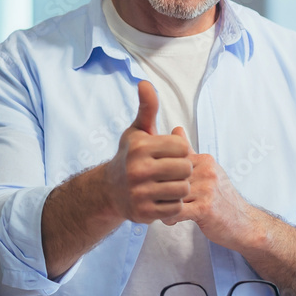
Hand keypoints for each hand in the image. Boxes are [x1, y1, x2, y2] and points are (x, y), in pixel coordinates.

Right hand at [103, 81, 192, 223]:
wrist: (110, 190)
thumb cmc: (130, 155)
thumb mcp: (138, 130)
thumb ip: (147, 107)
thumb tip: (145, 82)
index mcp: (140, 147)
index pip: (182, 146)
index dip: (180, 149)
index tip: (169, 152)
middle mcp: (138, 170)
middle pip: (185, 168)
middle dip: (182, 169)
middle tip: (172, 170)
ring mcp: (140, 193)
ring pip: (182, 189)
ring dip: (180, 187)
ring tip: (169, 183)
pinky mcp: (144, 213)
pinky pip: (175, 208)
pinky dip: (173, 204)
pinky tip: (163, 197)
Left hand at [161, 128, 261, 249]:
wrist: (243, 222)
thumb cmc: (221, 197)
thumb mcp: (207, 170)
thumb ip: (189, 152)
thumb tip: (176, 129)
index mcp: (204, 160)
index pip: (171, 162)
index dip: (162, 175)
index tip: (159, 184)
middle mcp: (206, 171)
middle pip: (169, 178)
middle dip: (159, 190)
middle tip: (156, 200)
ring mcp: (207, 189)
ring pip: (170, 194)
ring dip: (163, 205)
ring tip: (163, 211)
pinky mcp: (205, 208)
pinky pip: (176, 211)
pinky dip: (169, 218)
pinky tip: (171, 220)